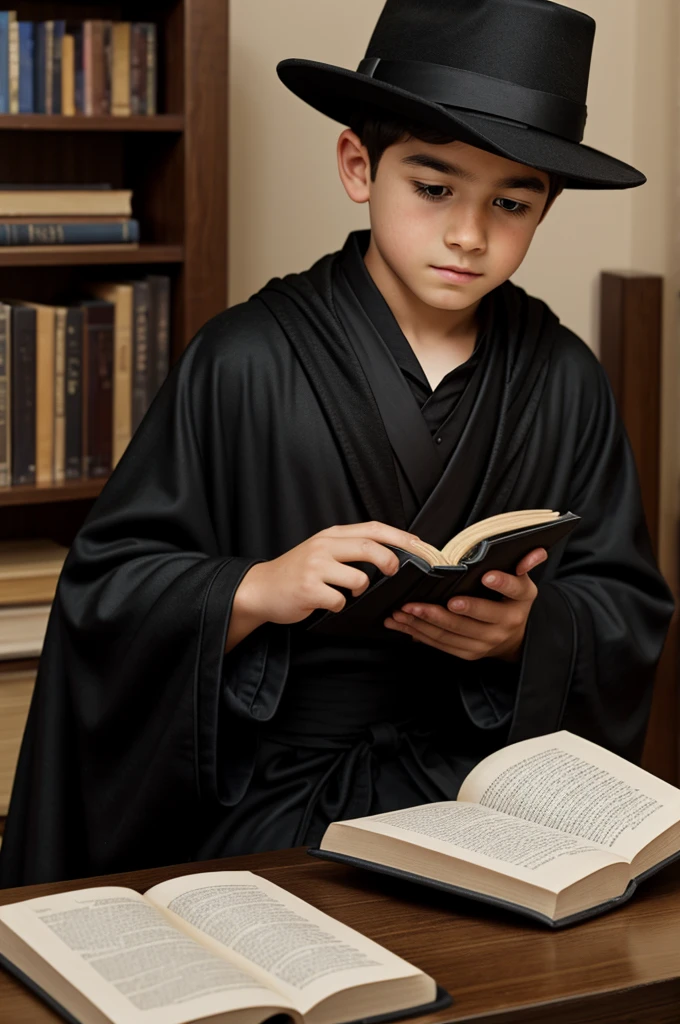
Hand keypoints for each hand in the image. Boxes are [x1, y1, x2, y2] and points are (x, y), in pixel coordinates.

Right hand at [234, 521, 424, 629]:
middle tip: (395, 571)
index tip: (419, 546)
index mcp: (331, 535)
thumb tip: (388, 552)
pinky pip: (339, 600)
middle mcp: (323, 546)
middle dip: (390, 560)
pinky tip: (326, 602)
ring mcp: (315, 567)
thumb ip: (349, 547)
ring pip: (358, 578)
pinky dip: (338, 605)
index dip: (400, 536)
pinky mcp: (308, 589)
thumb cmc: (296, 572)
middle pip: (370, 547)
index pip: (373, 528)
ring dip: (360, 589)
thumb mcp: (321, 550)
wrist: (261, 588)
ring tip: (347, 591)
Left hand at [384, 547, 547, 661]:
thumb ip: (525, 564)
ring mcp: (485, 643)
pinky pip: (441, 645)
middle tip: (417, 603)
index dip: (502, 583)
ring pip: (451, 634)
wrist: (515, 638)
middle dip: (441, 613)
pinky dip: (419, 634)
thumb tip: (537, 550)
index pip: (514, 590)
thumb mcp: (523, 582)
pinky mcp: (469, 653)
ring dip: (423, 623)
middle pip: (471, 620)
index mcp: (520, 601)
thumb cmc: (511, 600)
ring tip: (402, 611)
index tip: (486, 575)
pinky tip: (402, 624)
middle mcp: (504, 625)